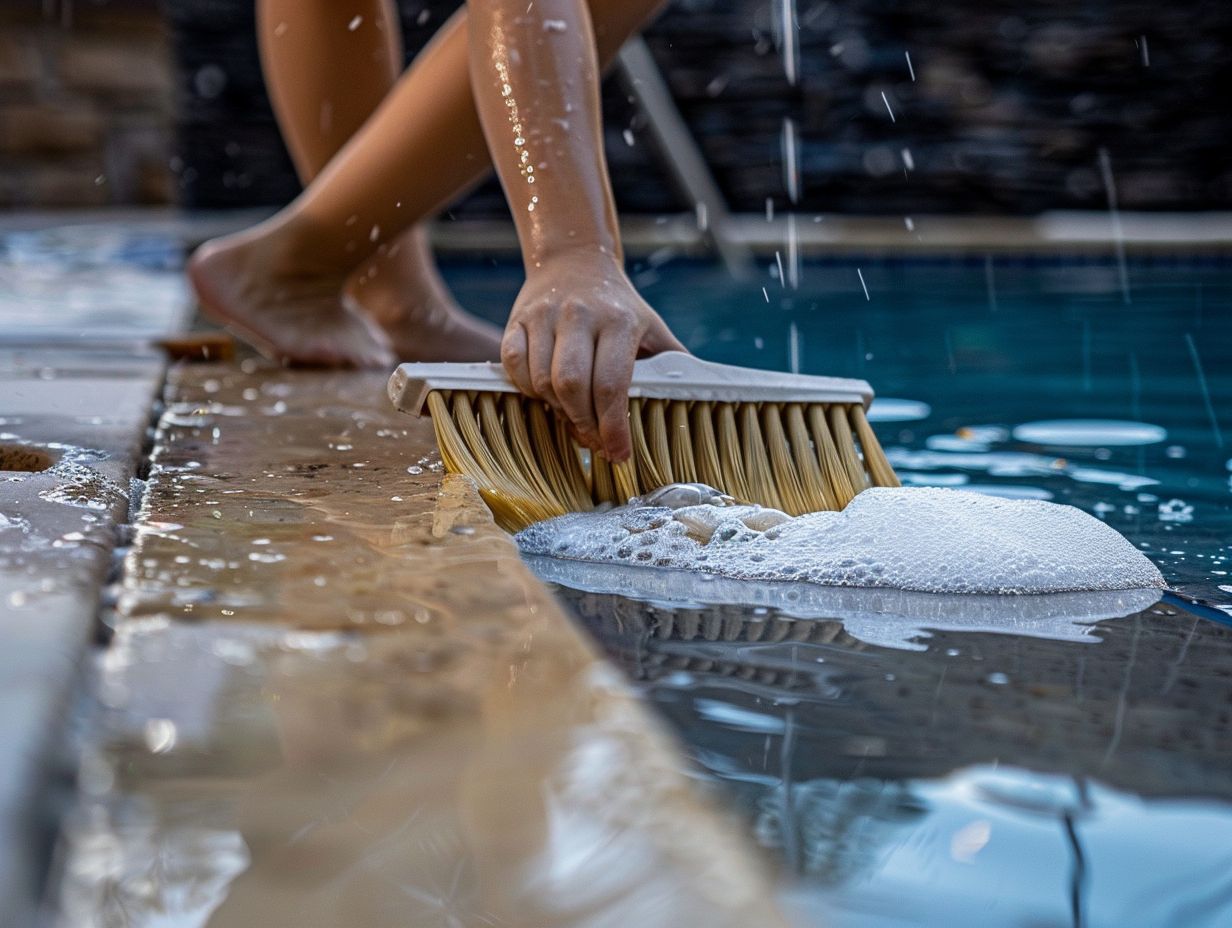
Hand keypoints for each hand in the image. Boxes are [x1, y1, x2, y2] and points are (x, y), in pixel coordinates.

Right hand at [501, 250, 684, 461]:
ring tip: (573, 416)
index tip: (617, 453)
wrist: (575, 260)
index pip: (611, 385)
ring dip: (555, 409)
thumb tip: (702, 395)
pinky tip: (545, 393)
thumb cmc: (618, 305)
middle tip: (594, 441)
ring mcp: (544, 315)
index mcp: (618, 320)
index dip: (612, 427)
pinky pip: (513, 365)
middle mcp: (579, 315)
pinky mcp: (517, 319)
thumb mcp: (651, 326)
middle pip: (571, 385)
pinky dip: (526, 388)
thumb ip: (673, 361)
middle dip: (582, 423)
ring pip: (540, 380)